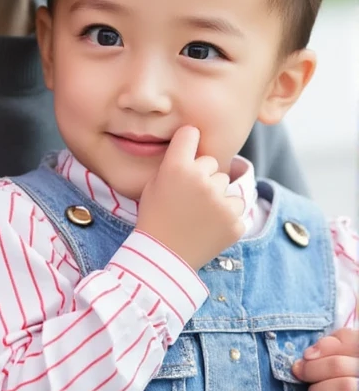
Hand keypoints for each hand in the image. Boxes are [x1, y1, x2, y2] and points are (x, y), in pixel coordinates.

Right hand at [136, 125, 245, 270]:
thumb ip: (174, 163)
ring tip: (199, 213)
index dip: (188, 140)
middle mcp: (201, 179)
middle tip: (189, 196)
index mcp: (177, 167)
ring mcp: (221, 201)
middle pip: (211, 162)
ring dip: (217, 194)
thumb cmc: (155, 217)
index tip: (188, 147)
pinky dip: (227, 214)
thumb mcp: (154, 183)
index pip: (190, 133)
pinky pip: (236, 206)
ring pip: (226, 184)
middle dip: (203, 174)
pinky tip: (210, 225)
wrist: (164, 257)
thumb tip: (192, 147)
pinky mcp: (235, 221)